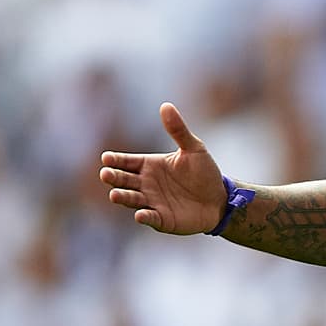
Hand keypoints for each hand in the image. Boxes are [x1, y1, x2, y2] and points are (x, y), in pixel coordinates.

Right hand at [99, 102, 226, 234]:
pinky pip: (150, 218)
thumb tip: (166, 106)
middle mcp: (146, 184)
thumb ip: (178, 130)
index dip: (115, 160)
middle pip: (123, 180)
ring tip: (115, 194)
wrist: (220, 199)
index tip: (106, 158)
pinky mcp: (162, 219)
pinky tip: (140, 214)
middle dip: (113, 177)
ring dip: (123, 197)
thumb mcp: (194, 148)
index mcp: (149, 165)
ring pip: (132, 199)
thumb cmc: (204, 173)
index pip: (126, 161)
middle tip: (106, 174)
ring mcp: (152, 202)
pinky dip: (144, 216)